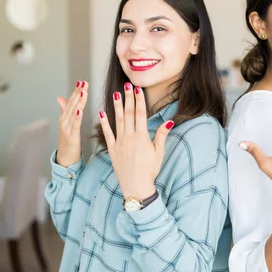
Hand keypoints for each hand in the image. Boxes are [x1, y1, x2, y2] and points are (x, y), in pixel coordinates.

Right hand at [56, 80, 88, 166]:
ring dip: (78, 101)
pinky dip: (76, 117)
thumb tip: (60, 97)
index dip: (76, 91)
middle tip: (84, 83)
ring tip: (83, 92)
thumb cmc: (67, 142)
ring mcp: (67, 129)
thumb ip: (65, 110)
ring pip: (73, 112)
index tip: (82, 81)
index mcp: (65, 117)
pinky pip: (74, 125)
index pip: (71, 101)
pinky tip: (79, 110)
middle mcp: (64, 121)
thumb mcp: (67, 124)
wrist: (65, 160)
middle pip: (72, 104)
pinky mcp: (71, 137)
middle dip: (78, 93)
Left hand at [98, 82, 173, 199]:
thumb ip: (161, 135)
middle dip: (128, 98)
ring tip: (115, 94)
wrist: (136, 186)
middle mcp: (129, 138)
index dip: (139, 101)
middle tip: (127, 85)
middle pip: (129, 114)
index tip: (138, 89)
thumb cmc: (149, 170)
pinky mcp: (112, 150)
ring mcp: (119, 143)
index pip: (140, 114)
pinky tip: (101, 113)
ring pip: (118, 121)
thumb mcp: (159, 152)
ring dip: (117, 106)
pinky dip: (104, 123)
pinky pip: (107, 134)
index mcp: (141, 137)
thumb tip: (169, 120)